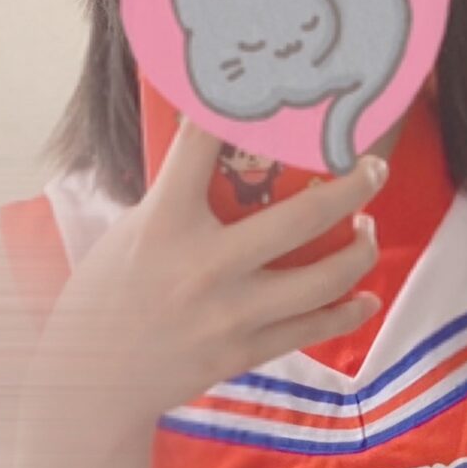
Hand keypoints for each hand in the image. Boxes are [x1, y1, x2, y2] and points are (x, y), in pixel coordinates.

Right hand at [26, 118, 384, 453]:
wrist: (92, 381)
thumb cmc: (106, 297)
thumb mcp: (130, 232)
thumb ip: (176, 198)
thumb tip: (221, 158)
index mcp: (165, 223)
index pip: (201, 149)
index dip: (234, 112)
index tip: (270, 86)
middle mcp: (205, 266)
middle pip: (301, 218)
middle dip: (351, 187)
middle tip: (374, 168)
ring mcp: (231, 314)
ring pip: (323, 279)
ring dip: (359, 251)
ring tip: (367, 230)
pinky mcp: (244, 352)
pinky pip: (312, 329)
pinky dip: (347, 313)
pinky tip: (366, 299)